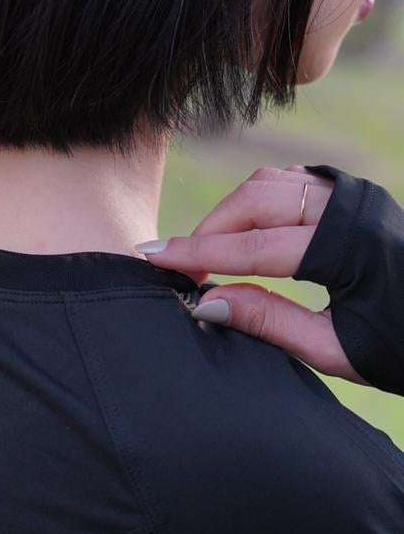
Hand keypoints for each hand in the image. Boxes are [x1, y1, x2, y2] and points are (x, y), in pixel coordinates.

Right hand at [138, 165, 371, 387]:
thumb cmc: (398, 346)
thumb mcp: (332, 349)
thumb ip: (268, 322)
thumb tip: (207, 304)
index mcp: (350, 249)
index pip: (255, 247)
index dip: (199, 255)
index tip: (155, 259)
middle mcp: (353, 209)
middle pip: (255, 202)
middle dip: (208, 230)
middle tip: (175, 265)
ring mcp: (353, 195)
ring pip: (270, 184)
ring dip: (230, 214)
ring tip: (204, 256)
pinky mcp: (350, 194)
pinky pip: (288, 184)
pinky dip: (254, 204)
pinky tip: (238, 236)